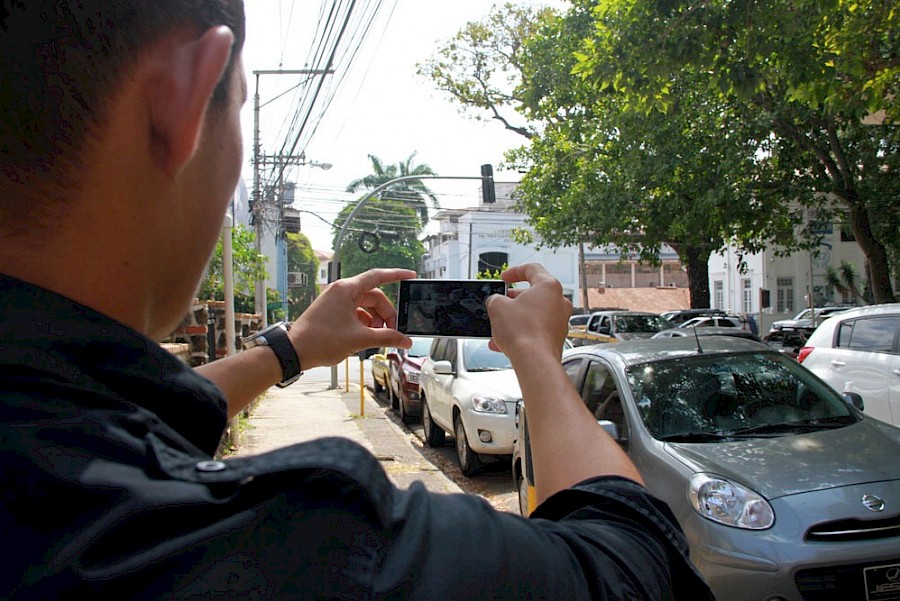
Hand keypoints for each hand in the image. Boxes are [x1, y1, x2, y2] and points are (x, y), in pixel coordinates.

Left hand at [289, 268, 415, 368]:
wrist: (294, 351)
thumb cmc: (320, 341)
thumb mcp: (359, 340)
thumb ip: (386, 338)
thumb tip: (405, 340)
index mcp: (346, 290)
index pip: (377, 276)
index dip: (396, 275)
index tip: (410, 276)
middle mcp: (341, 291)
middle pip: (374, 297)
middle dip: (385, 314)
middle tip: (393, 331)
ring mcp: (335, 301)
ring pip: (365, 306)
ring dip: (375, 320)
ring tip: (378, 337)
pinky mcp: (332, 311)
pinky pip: (355, 313)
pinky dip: (364, 323)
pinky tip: (366, 337)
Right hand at [486, 263, 571, 362]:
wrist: (534, 361)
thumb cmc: (523, 332)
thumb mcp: (498, 307)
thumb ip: (495, 298)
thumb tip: (496, 302)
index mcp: (549, 286)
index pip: (532, 269)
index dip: (514, 271)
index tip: (504, 278)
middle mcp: (559, 302)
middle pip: (534, 293)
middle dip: (513, 299)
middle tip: (500, 303)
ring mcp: (560, 321)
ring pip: (533, 314)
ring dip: (515, 318)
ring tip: (498, 326)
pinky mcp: (556, 338)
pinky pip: (536, 330)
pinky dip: (521, 333)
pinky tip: (504, 342)